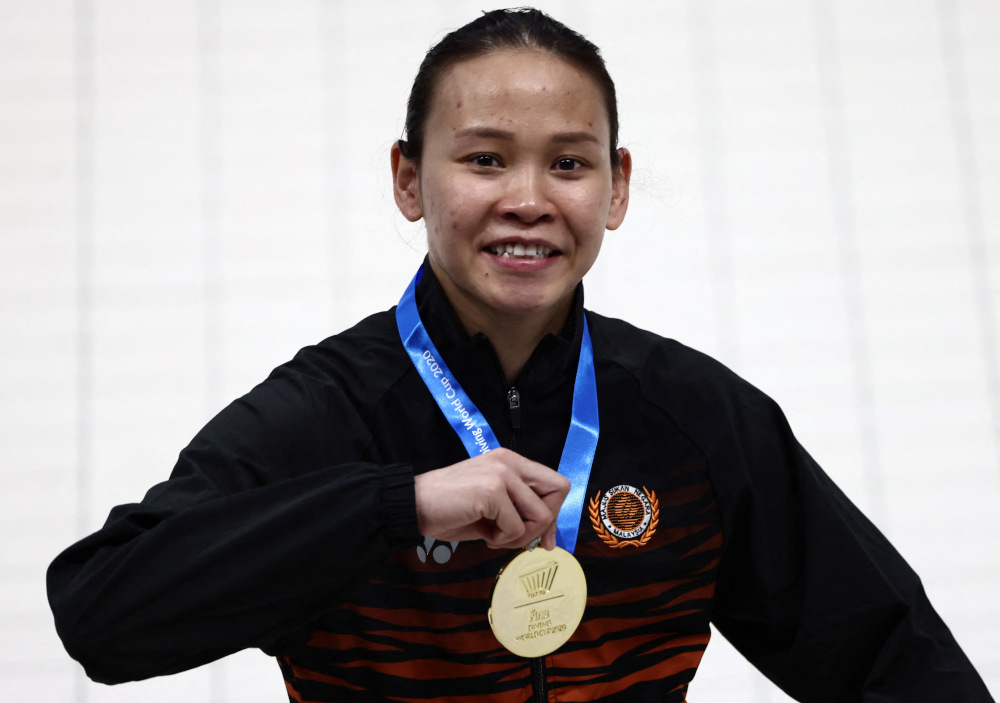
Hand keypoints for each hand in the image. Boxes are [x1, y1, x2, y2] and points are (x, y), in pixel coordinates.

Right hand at [413, 449, 569, 549]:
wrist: (413, 505)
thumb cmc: (450, 510)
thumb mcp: (492, 508)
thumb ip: (519, 513)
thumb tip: (547, 539)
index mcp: (510, 461)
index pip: (556, 483)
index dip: (553, 512)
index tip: (540, 537)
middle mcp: (509, 462)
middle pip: (558, 492)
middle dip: (543, 524)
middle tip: (517, 538)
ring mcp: (501, 474)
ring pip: (540, 515)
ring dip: (519, 536)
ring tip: (493, 535)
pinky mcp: (491, 491)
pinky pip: (516, 528)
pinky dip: (500, 540)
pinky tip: (481, 534)